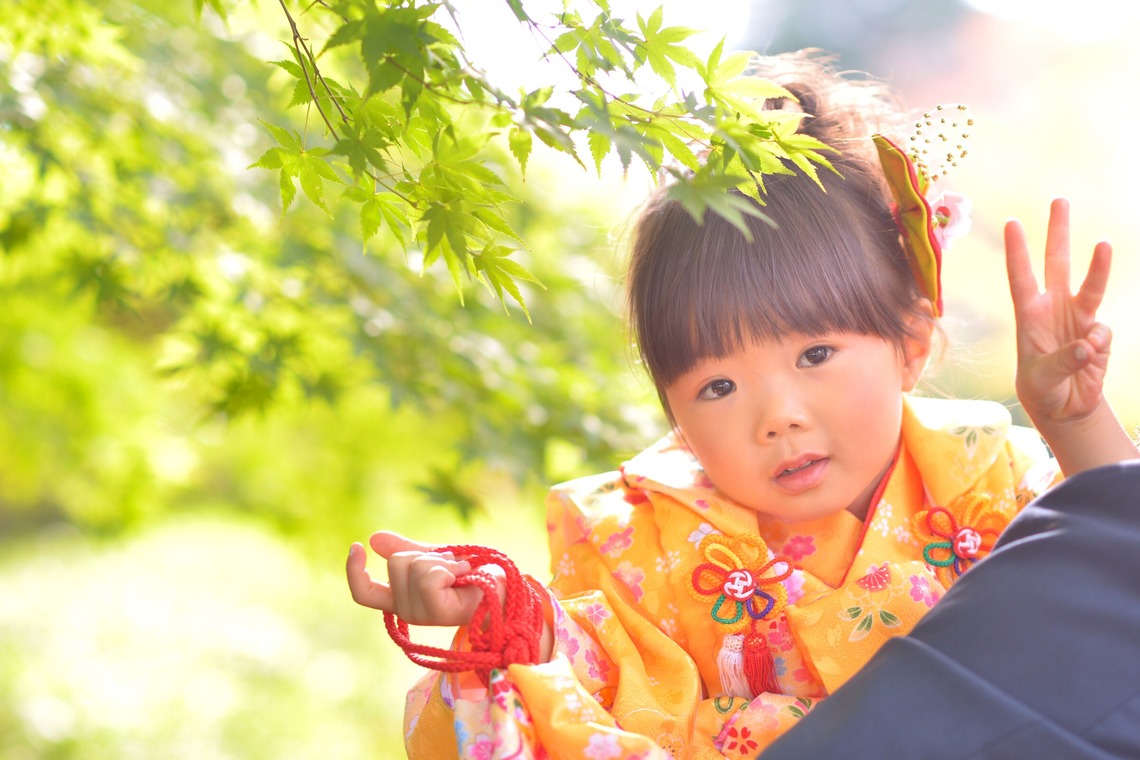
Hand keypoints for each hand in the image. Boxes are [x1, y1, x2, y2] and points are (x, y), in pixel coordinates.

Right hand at [346, 531, 493, 626]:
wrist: (503, 587)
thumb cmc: (470, 575)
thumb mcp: (433, 558)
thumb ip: (405, 550)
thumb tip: (373, 538)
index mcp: (400, 599)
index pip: (364, 594)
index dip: (354, 571)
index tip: (358, 545)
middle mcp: (406, 611)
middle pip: (397, 562)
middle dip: (426, 553)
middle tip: (451, 566)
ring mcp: (421, 615)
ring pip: (414, 566)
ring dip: (442, 560)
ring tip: (459, 571)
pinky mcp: (438, 614)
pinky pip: (429, 576)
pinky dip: (450, 568)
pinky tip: (465, 575)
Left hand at [1004, 198, 1111, 424]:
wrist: (1064, 406)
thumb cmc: (1041, 389)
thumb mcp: (1042, 378)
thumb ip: (1063, 360)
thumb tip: (1088, 343)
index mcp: (1027, 315)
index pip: (1020, 277)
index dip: (1017, 251)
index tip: (1012, 222)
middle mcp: (1052, 308)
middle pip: (1056, 263)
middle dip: (1058, 231)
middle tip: (1060, 199)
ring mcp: (1077, 317)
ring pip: (1089, 282)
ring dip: (1099, 263)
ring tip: (1103, 244)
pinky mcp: (1098, 332)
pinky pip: (1102, 332)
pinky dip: (1098, 345)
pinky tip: (1089, 360)